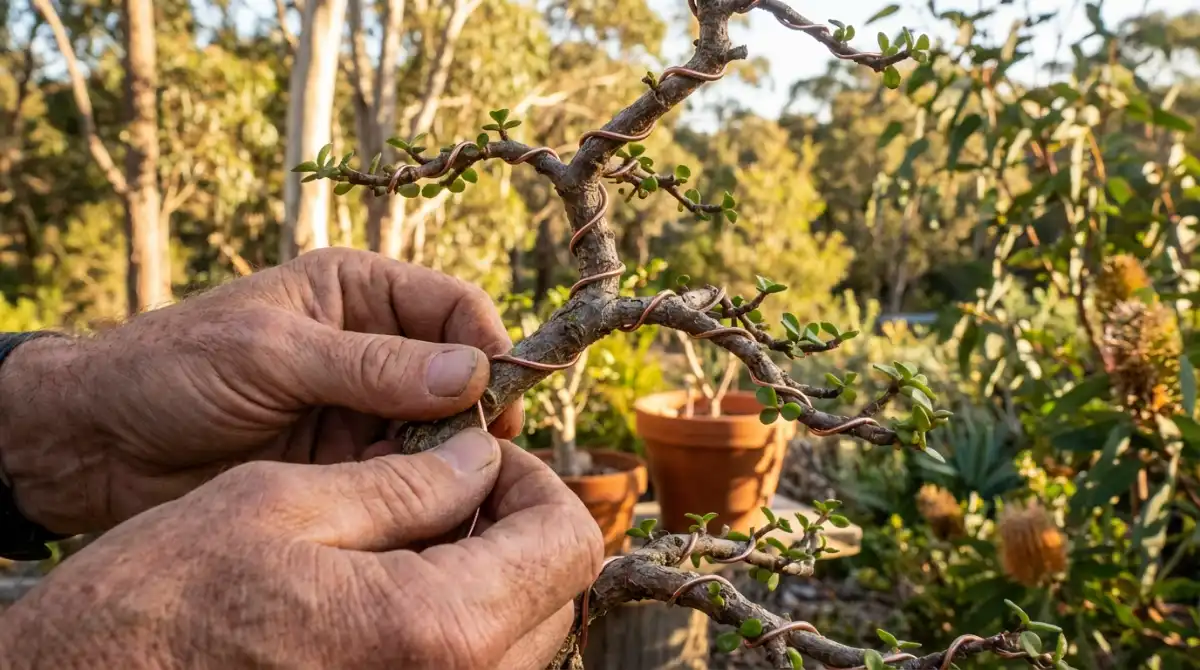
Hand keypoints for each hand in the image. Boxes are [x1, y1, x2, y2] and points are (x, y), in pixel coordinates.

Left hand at [0, 248, 522, 532]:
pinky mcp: (346, 461)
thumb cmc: (172, 370)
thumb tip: (472, 373)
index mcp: (356, 292)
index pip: (454, 306)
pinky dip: (419, 490)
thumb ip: (371, 366)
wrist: (98, 445)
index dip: (488, 346)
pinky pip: (407, 472)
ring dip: (448, 456)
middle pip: (459, 372)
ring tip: (441, 483)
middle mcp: (371, 346)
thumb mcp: (271, 356)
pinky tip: (411, 506)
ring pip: (440, 429)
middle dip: (475, 411)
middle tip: (483, 455)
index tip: (502, 396)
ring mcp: (361, 407)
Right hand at [0, 430, 603, 669]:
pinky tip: (393, 585)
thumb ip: (405, 484)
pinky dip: (457, 620)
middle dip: (516, 527)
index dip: (537, 484)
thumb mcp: (280, 504)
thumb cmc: (164, 603)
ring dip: (492, 575)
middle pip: (554, 598)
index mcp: (436, 629)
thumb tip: (479, 459)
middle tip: (449, 487)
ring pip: (521, 640)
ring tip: (414, 533)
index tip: (482, 458)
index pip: (567, 546)